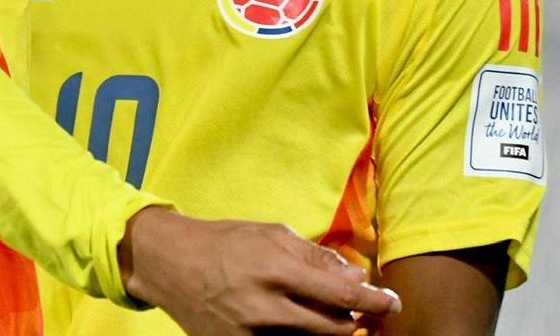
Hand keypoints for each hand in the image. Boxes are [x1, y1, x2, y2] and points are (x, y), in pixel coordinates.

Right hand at [121, 207, 399, 335]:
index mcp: (275, 271)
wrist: (167, 264)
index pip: (343, 295)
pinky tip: (288, 319)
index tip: (392, 303)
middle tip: (354, 306)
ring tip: (315, 308)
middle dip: (353, 318)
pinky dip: (295, 335)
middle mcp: (266, 309)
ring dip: (325, 328)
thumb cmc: (222, 242)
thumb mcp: (270, 234)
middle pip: (335, 329)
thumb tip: (355, 276)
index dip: (376, 301)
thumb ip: (315, 256)